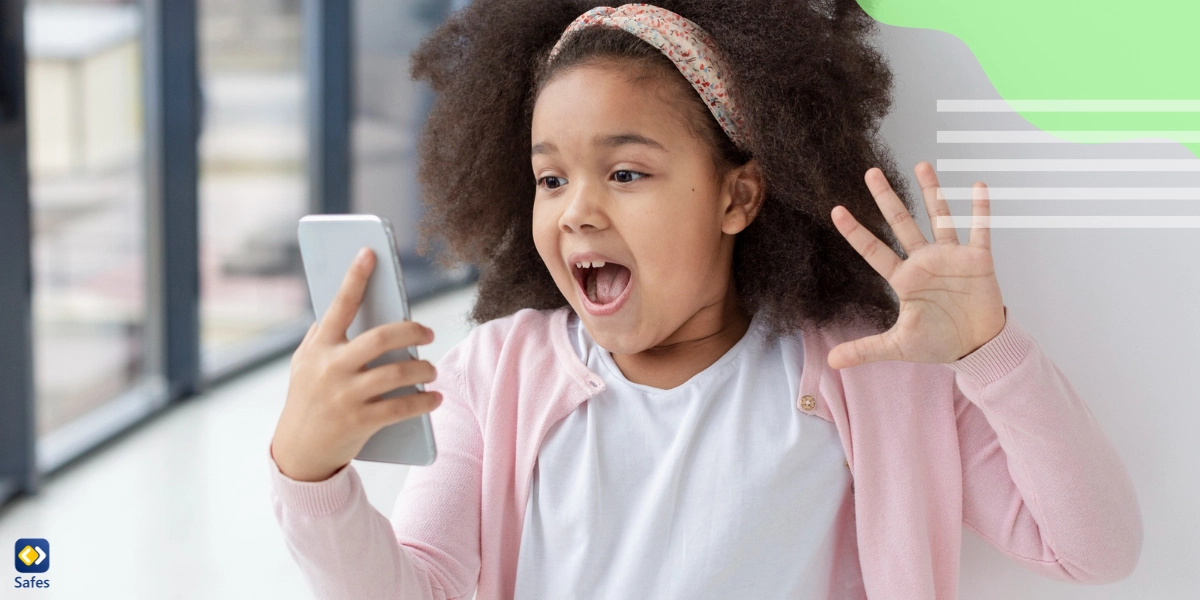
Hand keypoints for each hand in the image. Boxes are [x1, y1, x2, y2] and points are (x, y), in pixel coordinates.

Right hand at [271, 247, 442, 481]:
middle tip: (428, 333)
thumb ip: (322, 336)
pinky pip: (401, 408)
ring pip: (396, 374)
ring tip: (431, 369)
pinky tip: (435, 398)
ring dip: (422, 369)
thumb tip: (347, 303)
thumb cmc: (307, 399)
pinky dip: (424, 402)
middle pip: (380, 338)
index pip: (339, 306)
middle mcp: (331, 368)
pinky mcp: (359, 422)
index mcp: (319, 348)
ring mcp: (345, 396)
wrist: (298, 452)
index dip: (355, 277)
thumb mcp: (305, 364)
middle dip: (411, 331)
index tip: (370, 252)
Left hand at [827, 161, 1005, 368]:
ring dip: (931, 192)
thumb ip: (865, 349)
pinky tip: (976, 185)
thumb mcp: (898, 347)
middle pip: (900, 223)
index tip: (836, 210)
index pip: (873, 250)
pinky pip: (978, 229)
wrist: (977, 348)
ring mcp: (950, 257)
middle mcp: (923, 261)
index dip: (856, 231)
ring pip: (937, 217)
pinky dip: (979, 208)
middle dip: (885, 198)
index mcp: (903, 279)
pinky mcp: (977, 259)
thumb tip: (832, 362)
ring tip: (921, 164)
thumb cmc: (938, 344)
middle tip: (870, 172)